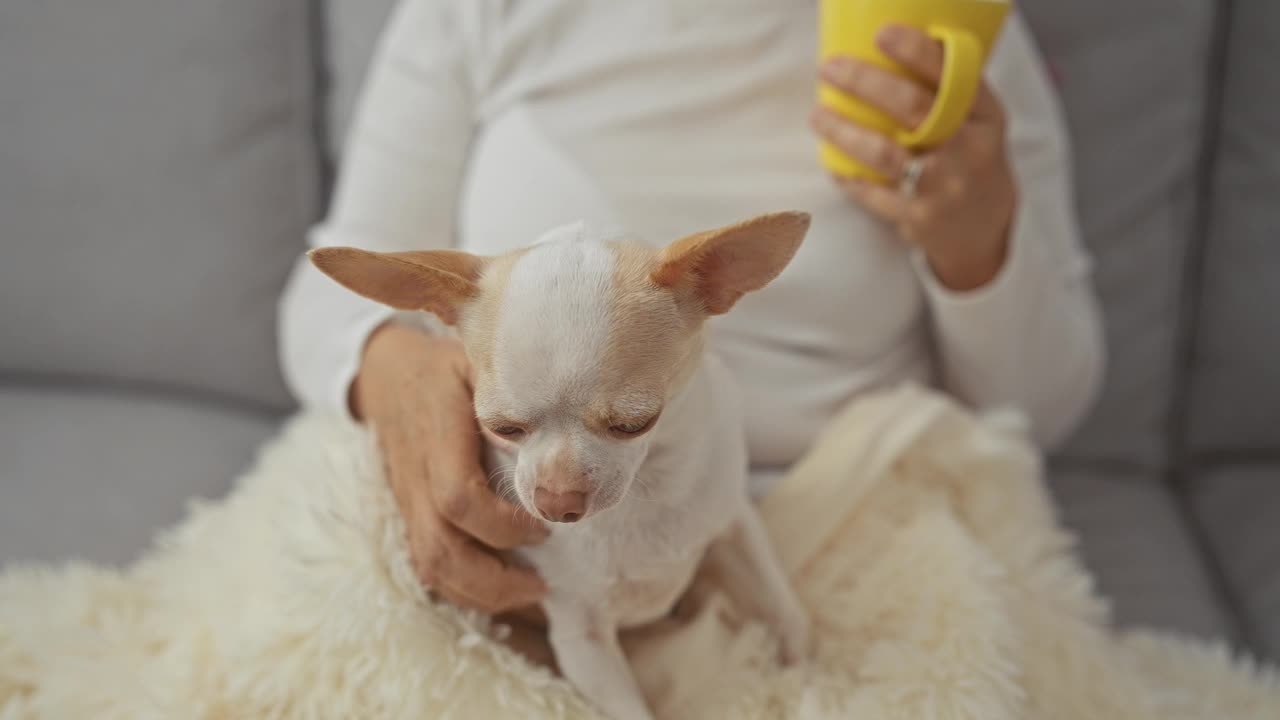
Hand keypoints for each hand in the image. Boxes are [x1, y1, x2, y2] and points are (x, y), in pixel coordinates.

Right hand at [353, 323, 548, 613]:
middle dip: (493, 581)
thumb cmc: (442, 369)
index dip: (501, 525)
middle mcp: (417, 479)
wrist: (384, 374)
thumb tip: (550, 426)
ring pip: (430, 566)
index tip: (544, 528)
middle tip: (543, 586)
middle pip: (441, 550)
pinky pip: (425, 564)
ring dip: (478, 594)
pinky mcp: (409, 515)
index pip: (458, 498)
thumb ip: (505, 394)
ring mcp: (409, 502)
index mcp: (437, 439)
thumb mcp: (473, 363)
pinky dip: (461, 589)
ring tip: (527, 594)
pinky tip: (499, 589)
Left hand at [811, 24, 1017, 291]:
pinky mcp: (918, 217)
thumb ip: (946, 90)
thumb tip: (890, 45)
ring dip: (843, 131)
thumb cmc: (968, 156)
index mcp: (985, 116)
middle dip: (864, 83)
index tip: (881, 34)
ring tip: (818, 115)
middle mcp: (968, 149)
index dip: (916, 52)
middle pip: (911, 108)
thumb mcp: (976, 120)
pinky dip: (847, 174)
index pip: (952, 76)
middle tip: (829, 68)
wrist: (983, 225)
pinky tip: (830, 159)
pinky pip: (871, 192)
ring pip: (883, 153)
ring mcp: (943, 186)